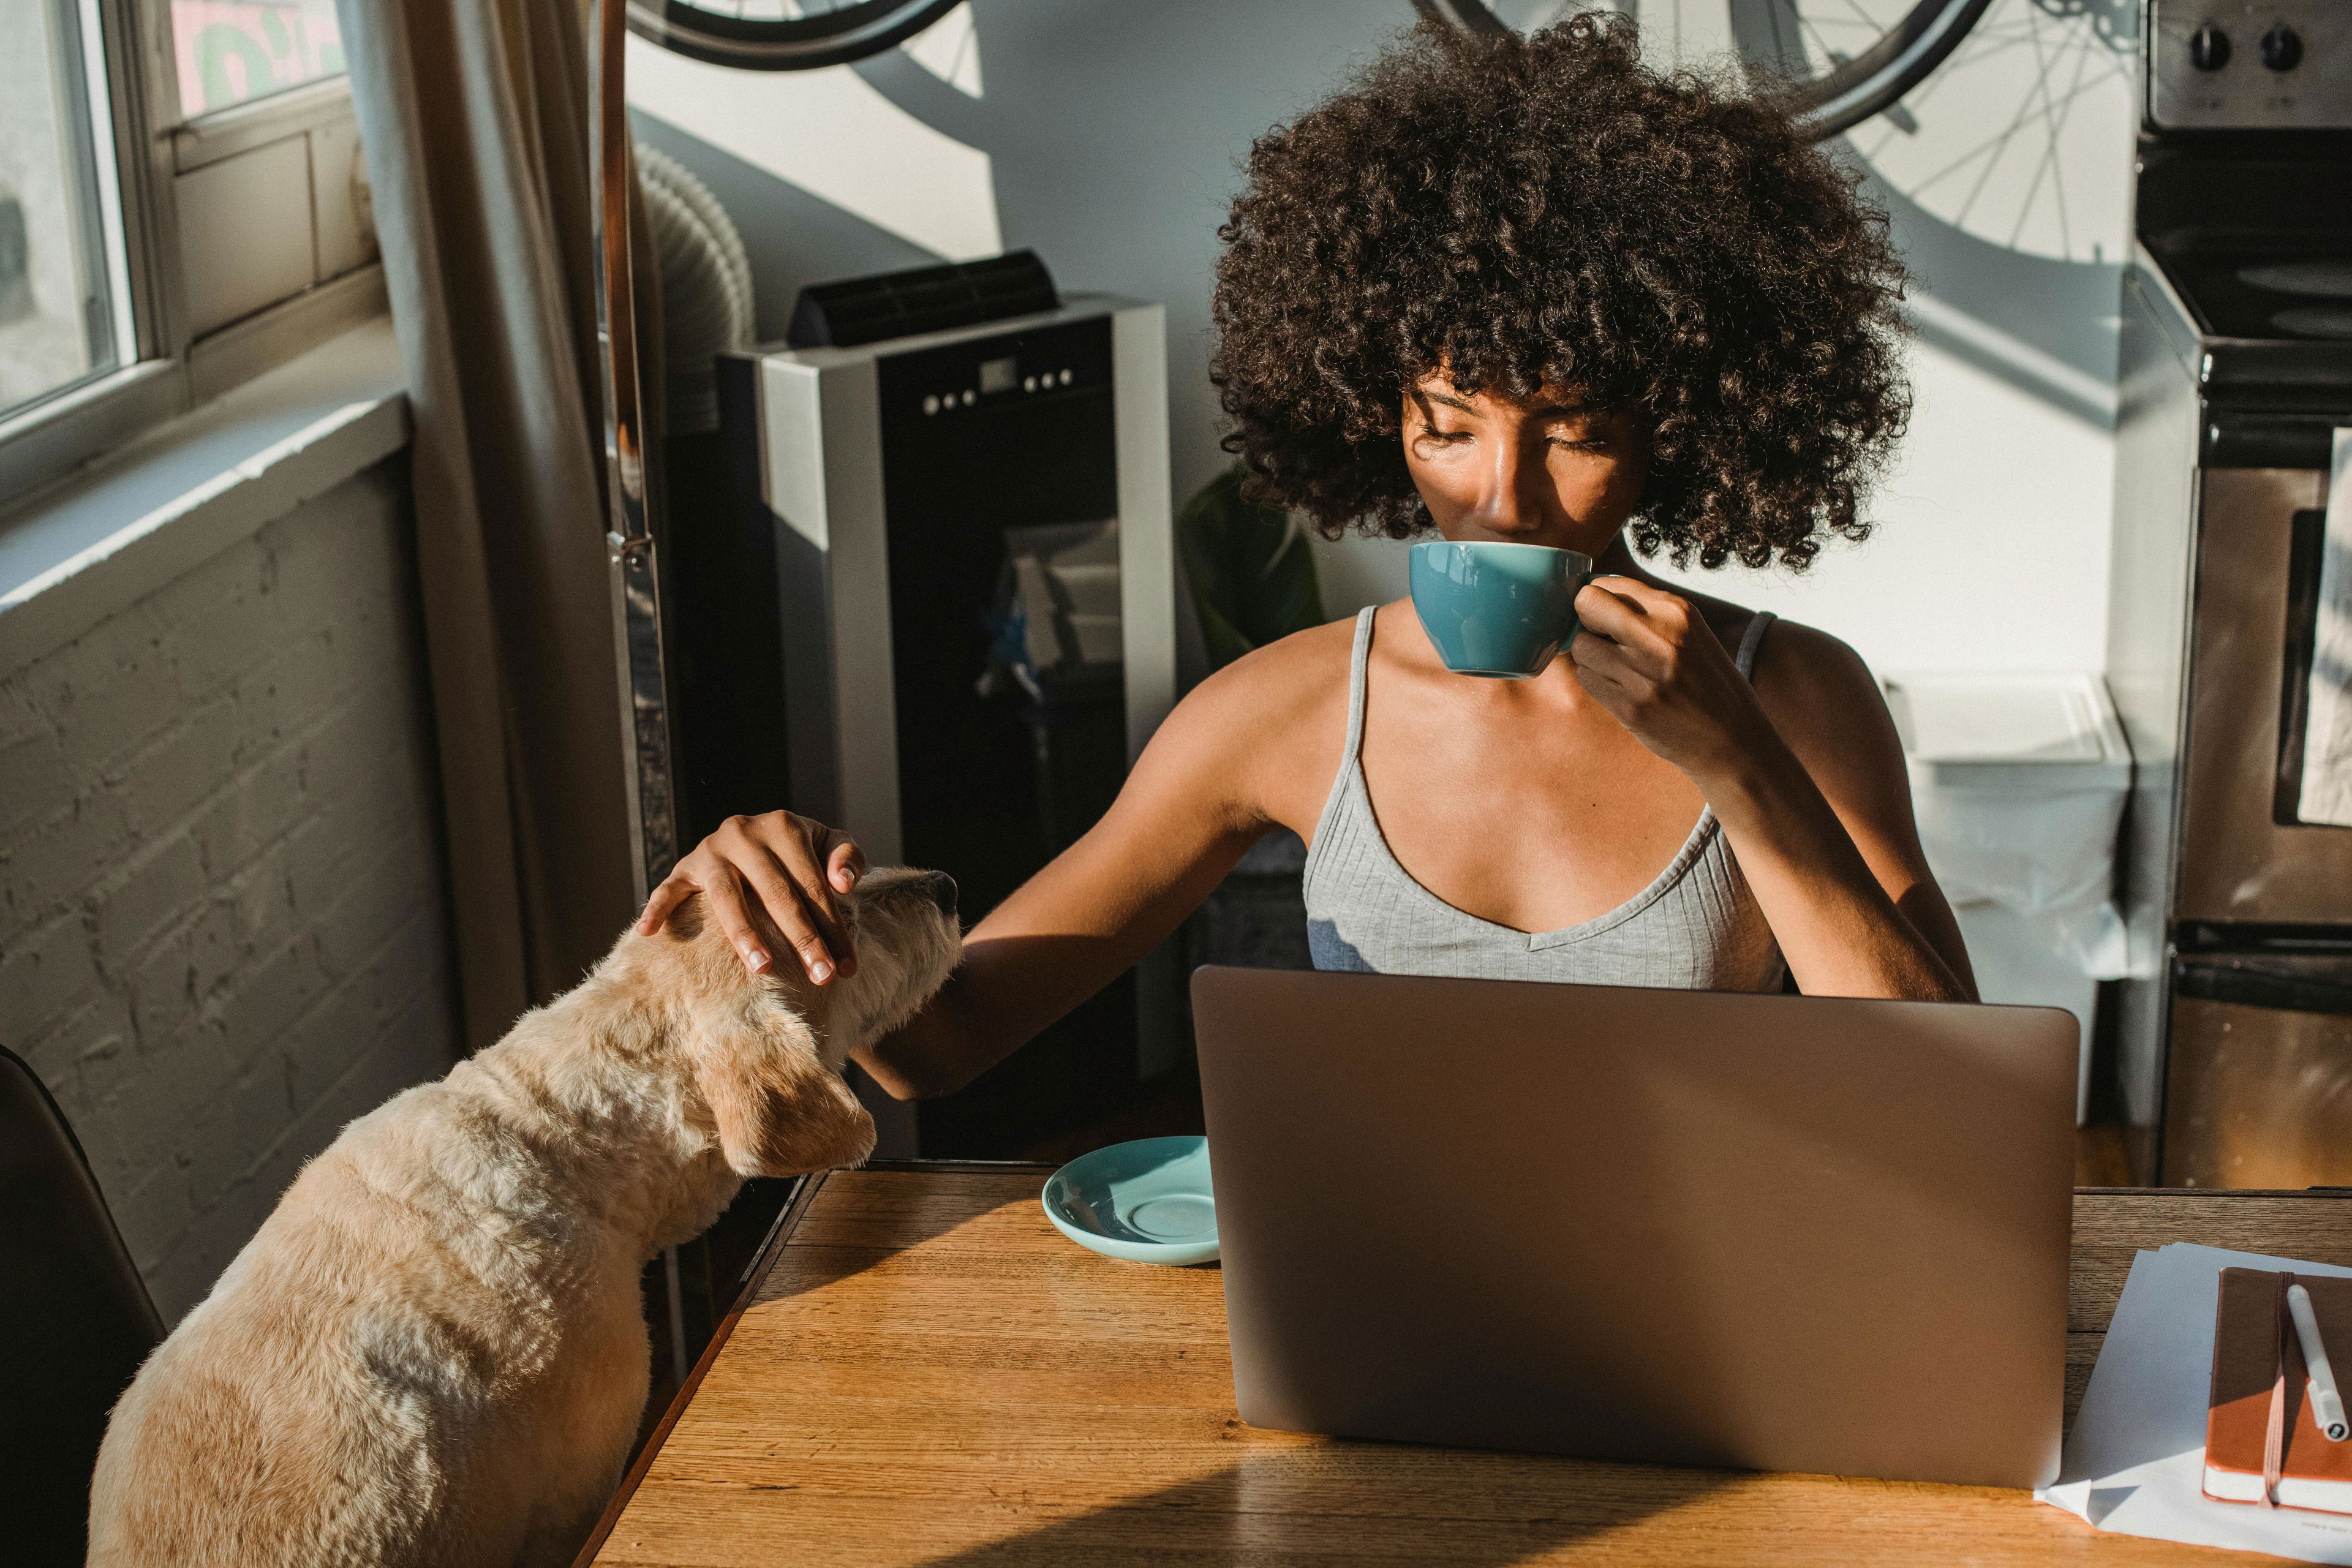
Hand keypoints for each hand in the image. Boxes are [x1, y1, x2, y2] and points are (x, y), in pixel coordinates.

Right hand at [636, 811, 866, 981]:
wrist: (755, 835)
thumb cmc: (799, 851)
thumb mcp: (828, 843)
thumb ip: (847, 856)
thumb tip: (844, 884)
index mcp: (784, 826)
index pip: (814, 886)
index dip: (834, 927)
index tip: (847, 967)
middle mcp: (744, 833)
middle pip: (777, 894)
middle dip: (802, 939)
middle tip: (822, 977)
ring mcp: (711, 851)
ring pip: (727, 897)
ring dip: (745, 934)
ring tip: (763, 969)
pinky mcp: (684, 867)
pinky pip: (668, 889)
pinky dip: (657, 908)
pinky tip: (650, 933)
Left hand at [1566, 577, 1772, 778]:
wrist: (1732, 738)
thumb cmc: (1708, 682)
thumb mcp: (1690, 632)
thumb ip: (1646, 612)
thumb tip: (1590, 597)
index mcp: (1677, 611)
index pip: (1608, 584)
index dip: (1599, 600)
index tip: (1605, 615)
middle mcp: (1660, 638)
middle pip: (1587, 605)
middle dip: (1586, 620)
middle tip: (1602, 638)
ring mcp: (1643, 674)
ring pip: (1580, 646)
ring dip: (1590, 656)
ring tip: (1616, 667)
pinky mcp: (1630, 707)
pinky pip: (1586, 679)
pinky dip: (1596, 681)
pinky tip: (1620, 688)